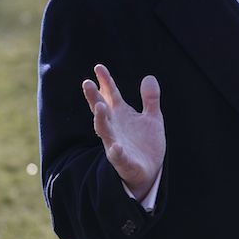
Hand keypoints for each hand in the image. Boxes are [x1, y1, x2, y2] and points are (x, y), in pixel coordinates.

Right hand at [81, 64, 165, 198]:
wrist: (150, 171)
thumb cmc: (146, 143)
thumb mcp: (152, 118)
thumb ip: (150, 99)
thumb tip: (148, 77)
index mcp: (121, 115)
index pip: (110, 95)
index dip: (105, 82)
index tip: (98, 67)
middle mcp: (115, 128)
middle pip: (101, 111)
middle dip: (94, 98)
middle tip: (87, 83)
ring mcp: (116, 144)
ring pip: (105, 132)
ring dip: (101, 120)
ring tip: (100, 107)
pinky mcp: (124, 161)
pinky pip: (118, 157)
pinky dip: (116, 152)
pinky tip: (116, 146)